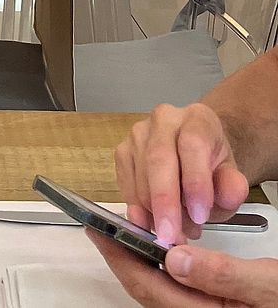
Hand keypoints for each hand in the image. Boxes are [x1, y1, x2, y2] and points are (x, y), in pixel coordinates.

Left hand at [90, 231, 277, 306]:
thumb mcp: (266, 284)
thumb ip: (223, 273)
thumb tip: (175, 257)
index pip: (151, 288)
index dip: (121, 258)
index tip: (100, 231)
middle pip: (148, 290)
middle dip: (122, 259)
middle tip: (100, 226)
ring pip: (158, 291)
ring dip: (138, 263)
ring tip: (123, 232)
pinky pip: (173, 290)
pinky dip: (159, 268)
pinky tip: (158, 250)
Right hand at [114, 102, 248, 243]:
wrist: (195, 158)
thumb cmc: (212, 170)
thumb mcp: (231, 180)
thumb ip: (233, 187)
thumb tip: (230, 193)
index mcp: (198, 119)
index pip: (193, 144)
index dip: (195, 181)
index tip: (199, 216)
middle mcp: (164, 119)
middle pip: (159, 158)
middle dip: (165, 202)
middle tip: (171, 236)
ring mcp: (138, 133)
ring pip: (140, 176)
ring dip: (155, 211)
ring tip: (177, 233)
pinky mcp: (122, 151)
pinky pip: (126, 185)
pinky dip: (138, 210)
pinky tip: (153, 224)